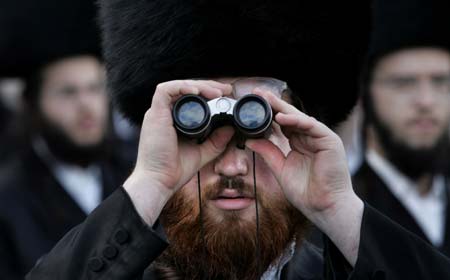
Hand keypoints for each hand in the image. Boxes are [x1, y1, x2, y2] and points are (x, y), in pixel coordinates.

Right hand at [124, 80, 233, 224]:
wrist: (159, 181)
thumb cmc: (174, 170)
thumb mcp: (202, 153)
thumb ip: (216, 141)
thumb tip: (230, 129)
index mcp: (173, 121)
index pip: (191, 98)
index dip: (208, 92)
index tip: (225, 95)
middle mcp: (164, 114)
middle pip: (186, 90)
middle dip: (207, 86)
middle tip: (226, 89)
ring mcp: (158, 113)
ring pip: (178, 86)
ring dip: (199, 86)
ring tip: (217, 92)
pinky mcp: (154, 114)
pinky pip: (165, 90)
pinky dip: (182, 88)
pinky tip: (198, 92)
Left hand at [246, 89, 362, 264]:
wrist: (323, 207)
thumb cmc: (305, 192)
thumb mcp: (280, 169)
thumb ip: (268, 152)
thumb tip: (250, 140)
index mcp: (299, 143)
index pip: (282, 124)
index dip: (268, 114)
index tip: (252, 105)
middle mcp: (309, 138)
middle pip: (289, 117)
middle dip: (273, 104)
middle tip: (257, 94)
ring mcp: (320, 138)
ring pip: (299, 118)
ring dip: (282, 108)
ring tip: (266, 99)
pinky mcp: (329, 140)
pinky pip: (311, 126)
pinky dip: (297, 121)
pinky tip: (282, 118)